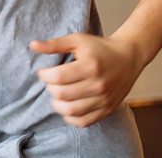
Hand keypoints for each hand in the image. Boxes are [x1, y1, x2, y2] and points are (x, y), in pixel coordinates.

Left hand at [30, 33, 145, 126]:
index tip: (44, 72)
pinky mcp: (107, 109)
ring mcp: (104, 99)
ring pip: (71, 110)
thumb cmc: (100, 48)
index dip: (45, 75)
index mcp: (90, 66)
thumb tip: (32, 45)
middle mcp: (98, 85)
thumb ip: (55, 44)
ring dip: (57, 104)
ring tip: (56, 95)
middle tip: (51, 82)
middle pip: (62, 94)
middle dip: (50, 88)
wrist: (128, 58)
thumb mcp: (78, 40)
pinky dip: (71, 118)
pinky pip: (84, 121)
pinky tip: (67, 107)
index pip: (59, 77)